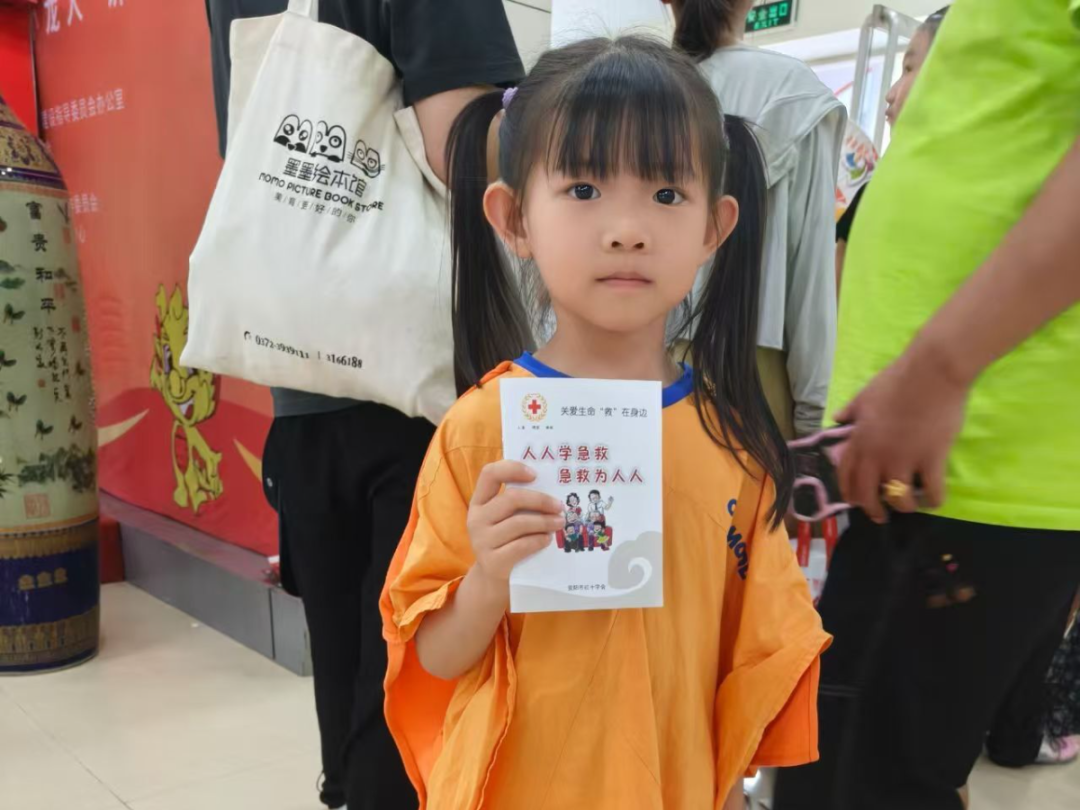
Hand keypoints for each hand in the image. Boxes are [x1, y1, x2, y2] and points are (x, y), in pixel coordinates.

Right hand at [468, 461, 563, 582]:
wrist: (493, 576)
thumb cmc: (506, 539)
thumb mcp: (505, 518)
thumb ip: (518, 503)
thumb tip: (551, 488)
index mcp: (479, 501)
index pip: (489, 474)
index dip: (512, 468)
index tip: (535, 474)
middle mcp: (476, 518)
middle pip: (511, 499)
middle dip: (541, 500)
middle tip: (559, 506)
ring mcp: (481, 540)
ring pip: (519, 523)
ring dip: (545, 522)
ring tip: (559, 522)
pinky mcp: (492, 561)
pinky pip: (521, 545)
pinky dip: (539, 540)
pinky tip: (548, 539)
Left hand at [835, 346, 969, 522]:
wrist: (932, 372)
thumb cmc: (897, 380)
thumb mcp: (865, 395)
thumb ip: (851, 412)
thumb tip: (837, 419)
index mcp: (859, 440)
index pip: (846, 475)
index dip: (849, 492)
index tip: (855, 500)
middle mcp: (877, 455)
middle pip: (867, 495)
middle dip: (873, 510)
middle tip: (881, 514)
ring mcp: (905, 460)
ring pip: (899, 499)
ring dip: (904, 507)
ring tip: (910, 505)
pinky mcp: (932, 459)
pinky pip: (933, 492)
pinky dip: (934, 501)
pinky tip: (934, 499)